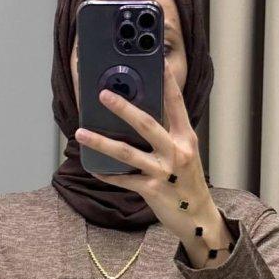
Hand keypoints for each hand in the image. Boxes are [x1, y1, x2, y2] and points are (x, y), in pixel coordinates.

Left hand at [74, 66, 233, 264]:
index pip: (176, 104)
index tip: (157, 60)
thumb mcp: (185, 153)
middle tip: (103, 94)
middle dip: (123, 107)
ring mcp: (164, 172)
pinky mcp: (152, 190)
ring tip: (81, 132)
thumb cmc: (187, 182)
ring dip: (101, 142)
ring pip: (127, 153)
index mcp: (186, 138)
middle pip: (147, 124)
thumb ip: (168, 135)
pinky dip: (108, 174)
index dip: (167, 82)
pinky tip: (94, 169)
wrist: (198, 218)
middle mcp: (177, 152)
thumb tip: (140, 116)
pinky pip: (124, 180)